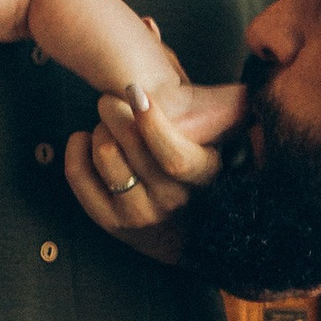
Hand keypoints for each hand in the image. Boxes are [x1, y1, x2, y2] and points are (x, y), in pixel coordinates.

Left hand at [66, 76, 244, 259]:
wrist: (187, 234)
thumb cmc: (200, 171)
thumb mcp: (223, 144)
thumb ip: (231, 111)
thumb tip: (244, 86)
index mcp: (204, 177)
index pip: (175, 155)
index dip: (152, 122)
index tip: (136, 91)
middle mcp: (172, 201)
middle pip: (130, 147)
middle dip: (114, 112)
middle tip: (111, 100)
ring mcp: (140, 216)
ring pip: (105, 156)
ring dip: (100, 131)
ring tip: (106, 127)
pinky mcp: (110, 223)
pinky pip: (79, 177)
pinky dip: (77, 150)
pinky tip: (85, 139)